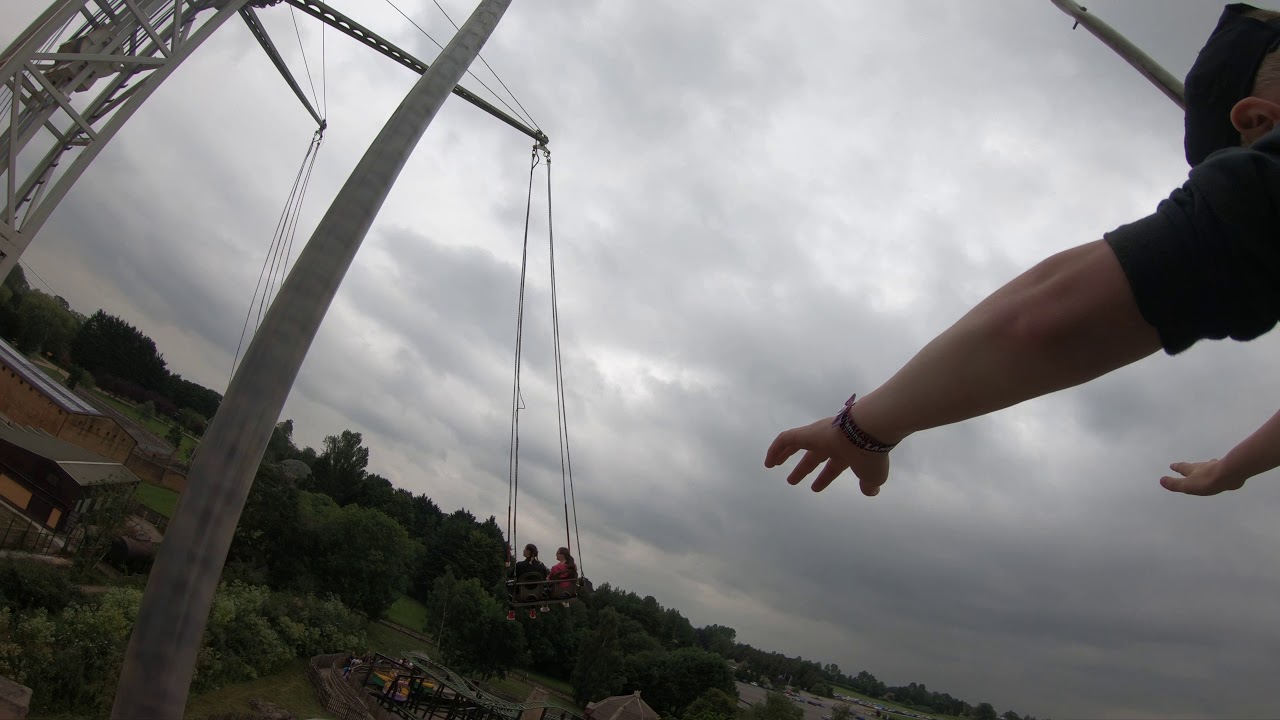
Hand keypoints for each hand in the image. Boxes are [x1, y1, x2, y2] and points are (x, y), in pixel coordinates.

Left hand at [765, 417, 890, 494]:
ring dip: (784, 455)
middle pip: (813, 456)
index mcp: (847, 453)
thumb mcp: (873, 475)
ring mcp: (819, 435)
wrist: (869, 429)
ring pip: (796, 443)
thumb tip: (870, 491)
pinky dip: (775, 449)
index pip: (833, 466)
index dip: (824, 478)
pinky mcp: (807, 432)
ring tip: (772, 466)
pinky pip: (786, 439)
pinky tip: (768, 462)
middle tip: (791, 480)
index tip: (815, 488)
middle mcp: (832, 442)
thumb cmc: (871, 454)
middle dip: (803, 468)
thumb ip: (869, 484)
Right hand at [1159, 459, 1246, 495]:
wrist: (1229, 475)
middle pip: (1194, 466)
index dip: (1177, 467)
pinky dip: (1216, 471)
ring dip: (1204, 468)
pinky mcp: (1226, 471)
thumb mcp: (1188, 485)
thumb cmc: (1207, 481)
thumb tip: (1161, 480)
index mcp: (1192, 470)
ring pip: (1207, 466)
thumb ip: (1175, 483)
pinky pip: (1219, 470)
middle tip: (1187, 466)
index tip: (1172, 465)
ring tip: (1204, 468)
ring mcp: (1215, 468)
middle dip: (1190, 467)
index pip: (1182, 468)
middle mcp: (1202, 467)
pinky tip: (1220, 473)